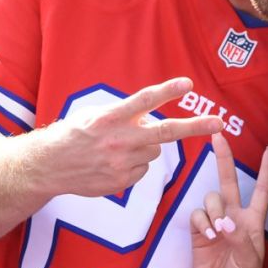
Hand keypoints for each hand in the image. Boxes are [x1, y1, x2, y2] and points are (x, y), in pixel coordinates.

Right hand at [43, 77, 224, 197]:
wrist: (49, 167)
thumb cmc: (73, 134)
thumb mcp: (94, 114)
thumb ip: (122, 113)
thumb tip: (149, 117)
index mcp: (110, 118)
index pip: (143, 101)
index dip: (167, 91)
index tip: (188, 84)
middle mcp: (118, 140)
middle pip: (165, 132)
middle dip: (195, 127)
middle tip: (218, 122)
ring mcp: (120, 164)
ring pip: (154, 152)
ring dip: (146, 146)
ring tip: (120, 147)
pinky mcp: (120, 182)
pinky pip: (142, 170)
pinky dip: (134, 165)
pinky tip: (113, 163)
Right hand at [188, 133, 267, 267]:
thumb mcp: (251, 260)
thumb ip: (240, 239)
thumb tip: (226, 224)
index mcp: (253, 220)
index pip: (261, 189)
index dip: (266, 170)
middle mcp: (233, 216)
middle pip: (228, 181)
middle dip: (224, 158)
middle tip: (218, 136)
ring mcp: (215, 222)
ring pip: (211, 198)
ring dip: (215, 210)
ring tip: (219, 232)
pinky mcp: (199, 231)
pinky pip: (198, 214)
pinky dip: (203, 222)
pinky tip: (209, 237)